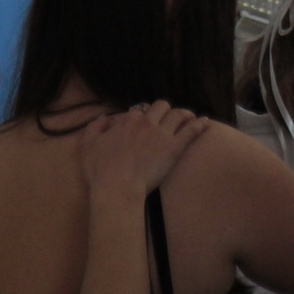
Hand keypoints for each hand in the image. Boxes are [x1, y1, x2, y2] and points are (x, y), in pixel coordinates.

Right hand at [78, 101, 207, 199]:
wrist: (117, 187)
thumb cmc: (100, 170)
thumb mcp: (88, 145)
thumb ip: (95, 127)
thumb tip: (104, 118)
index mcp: (128, 120)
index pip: (140, 110)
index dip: (143, 116)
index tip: (145, 123)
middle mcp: (147, 122)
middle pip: (162, 106)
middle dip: (166, 110)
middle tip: (169, 118)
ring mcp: (163, 134)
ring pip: (180, 114)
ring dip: (185, 114)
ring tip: (189, 117)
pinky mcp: (175, 147)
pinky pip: (192, 130)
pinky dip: (200, 124)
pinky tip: (205, 122)